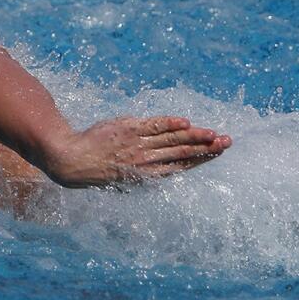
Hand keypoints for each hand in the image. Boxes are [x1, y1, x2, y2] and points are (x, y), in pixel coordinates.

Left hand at [44, 116, 231, 187]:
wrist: (70, 159)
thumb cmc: (95, 169)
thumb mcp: (122, 176)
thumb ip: (143, 168)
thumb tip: (161, 163)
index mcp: (145, 175)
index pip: (180, 166)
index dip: (200, 159)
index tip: (218, 152)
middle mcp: (145, 161)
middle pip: (182, 154)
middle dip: (206, 148)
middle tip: (228, 142)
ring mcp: (137, 145)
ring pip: (172, 140)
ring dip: (195, 137)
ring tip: (215, 134)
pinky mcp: (127, 129)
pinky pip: (153, 126)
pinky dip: (169, 124)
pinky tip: (185, 123)